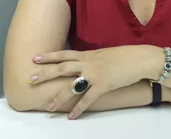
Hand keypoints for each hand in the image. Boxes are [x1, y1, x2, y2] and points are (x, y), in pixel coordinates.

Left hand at [30, 46, 154, 118]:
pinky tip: (71, 117)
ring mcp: (95, 74)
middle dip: (46, 73)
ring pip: (71, 86)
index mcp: (88, 54)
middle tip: (31, 79)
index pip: (64, 54)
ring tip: (48, 106)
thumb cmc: (124, 56)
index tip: (35, 58)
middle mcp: (88, 63)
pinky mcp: (103, 85)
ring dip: (59, 97)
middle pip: (62, 68)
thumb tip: (83, 63)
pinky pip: (88, 99)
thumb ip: (92, 59)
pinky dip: (78, 109)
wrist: (139, 59)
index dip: (49, 56)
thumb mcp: (104, 54)